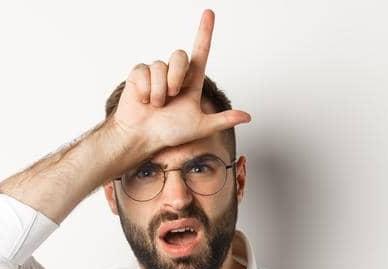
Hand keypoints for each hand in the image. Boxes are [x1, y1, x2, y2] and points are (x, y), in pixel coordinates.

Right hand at [109, 8, 250, 153]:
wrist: (144, 137)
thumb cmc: (171, 133)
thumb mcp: (201, 127)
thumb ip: (223, 120)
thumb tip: (248, 117)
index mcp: (191, 82)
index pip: (201, 52)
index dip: (205, 32)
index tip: (209, 12)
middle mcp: (174, 74)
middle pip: (180, 55)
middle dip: (176, 76)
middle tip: (173, 96)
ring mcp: (156, 73)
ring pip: (160, 66)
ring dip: (159, 90)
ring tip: (157, 104)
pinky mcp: (139, 74)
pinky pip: (143, 72)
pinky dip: (145, 90)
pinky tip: (144, 100)